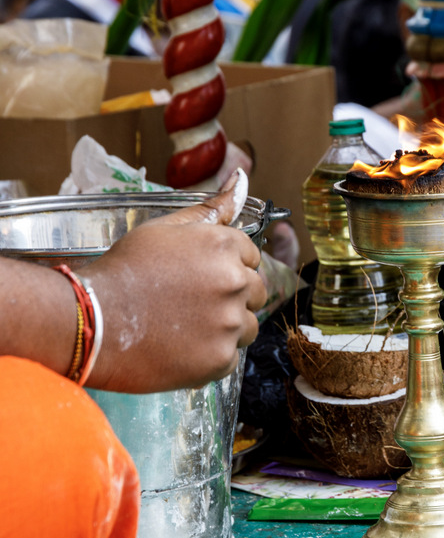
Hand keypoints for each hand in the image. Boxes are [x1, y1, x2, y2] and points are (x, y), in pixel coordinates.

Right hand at [80, 172, 266, 392]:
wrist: (94, 319)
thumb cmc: (125, 270)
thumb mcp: (165, 228)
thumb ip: (210, 208)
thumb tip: (242, 179)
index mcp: (225, 245)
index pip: (251, 257)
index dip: (226, 267)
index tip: (201, 278)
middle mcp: (235, 282)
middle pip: (255, 292)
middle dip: (231, 297)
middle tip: (192, 305)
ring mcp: (229, 323)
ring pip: (247, 328)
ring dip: (225, 329)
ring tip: (186, 328)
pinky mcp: (220, 359)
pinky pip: (230, 358)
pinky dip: (210, 357)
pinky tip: (181, 348)